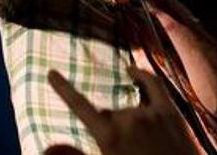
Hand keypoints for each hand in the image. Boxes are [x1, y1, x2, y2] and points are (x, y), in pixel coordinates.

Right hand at [44, 67, 197, 154]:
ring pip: (128, 106)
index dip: (63, 88)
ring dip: (127, 118)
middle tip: (120, 151)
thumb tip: (47, 150)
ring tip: (138, 143)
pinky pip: (153, 85)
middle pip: (107, 114)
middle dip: (108, 127)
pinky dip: (141, 76)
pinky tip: (132, 70)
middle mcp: (127, 120)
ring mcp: (150, 114)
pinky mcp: (169, 113)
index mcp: (108, 136)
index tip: (50, 73)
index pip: (79, 105)